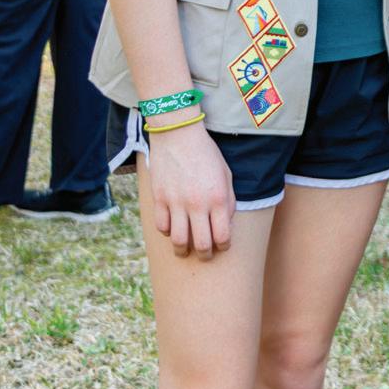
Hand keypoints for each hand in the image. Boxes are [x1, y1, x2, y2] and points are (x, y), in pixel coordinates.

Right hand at [146, 122, 235, 258]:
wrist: (178, 134)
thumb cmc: (206, 153)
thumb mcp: (226, 174)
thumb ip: (229, 200)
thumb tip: (226, 222)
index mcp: (218, 198)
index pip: (223, 236)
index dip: (223, 246)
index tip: (221, 245)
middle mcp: (198, 204)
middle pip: (201, 245)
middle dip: (205, 254)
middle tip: (205, 254)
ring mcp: (176, 202)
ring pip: (178, 241)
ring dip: (183, 250)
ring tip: (185, 249)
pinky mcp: (159, 198)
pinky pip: (161, 226)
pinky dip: (167, 232)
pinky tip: (172, 228)